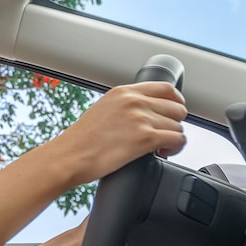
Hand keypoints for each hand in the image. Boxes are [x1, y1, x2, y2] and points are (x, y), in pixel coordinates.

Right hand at [47, 82, 186, 184]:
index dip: (175, 101)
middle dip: (173, 122)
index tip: (173, 111)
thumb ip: (124, 106)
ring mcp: (140, 119)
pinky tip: (162, 152)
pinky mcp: (145, 138)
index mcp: (123, 93)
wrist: (69, 157)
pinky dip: (175, 147)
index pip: (165, 88)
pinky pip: (177, 139)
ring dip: (172, 137)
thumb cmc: (79, 141)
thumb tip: (143, 114)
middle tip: (162, 133)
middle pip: (176, 107)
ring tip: (159, 147)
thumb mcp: (101, 111)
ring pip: (177, 125)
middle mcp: (134, 102)